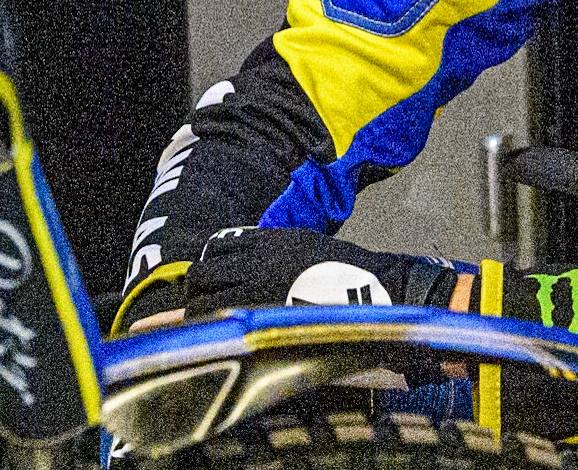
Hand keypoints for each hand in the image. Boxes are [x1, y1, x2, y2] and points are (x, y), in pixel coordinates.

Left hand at [182, 227, 474, 316]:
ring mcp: (259, 288)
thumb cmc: (347, 273)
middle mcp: (259, 260)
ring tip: (214, 327)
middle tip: (204, 309)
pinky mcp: (266, 314)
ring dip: (201, 314)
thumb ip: (270, 254)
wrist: (381, 291)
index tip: (211, 283)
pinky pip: (223, 321)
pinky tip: (225, 336)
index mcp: (271, 240)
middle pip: (201, 275)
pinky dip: (217, 328)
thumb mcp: (306, 247)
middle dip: (197, 292)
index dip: (208, 269)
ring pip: (203, 301)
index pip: (215, 250)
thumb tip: (238, 270)